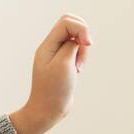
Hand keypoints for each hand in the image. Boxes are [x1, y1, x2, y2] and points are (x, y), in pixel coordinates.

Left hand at [9, 13, 91, 133]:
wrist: (47, 111)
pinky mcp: (63, 63)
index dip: (81, 28)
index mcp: (46, 47)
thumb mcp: (63, 64)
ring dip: (82, 49)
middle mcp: (50, 48)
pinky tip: (78, 70)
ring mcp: (57, 56)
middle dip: (83, 36)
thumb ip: (71, 45)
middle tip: (83, 51)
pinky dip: (81, 57)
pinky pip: (76, 50)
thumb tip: (78, 37)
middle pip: (71, 25)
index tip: (87, 44)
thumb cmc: (54, 90)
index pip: (66, 22)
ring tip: (78, 67)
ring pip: (76, 38)